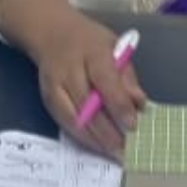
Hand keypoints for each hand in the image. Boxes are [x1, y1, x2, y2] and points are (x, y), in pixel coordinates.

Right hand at [28, 10, 146, 158]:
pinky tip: (96, 146)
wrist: (52, 33)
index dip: (119, 104)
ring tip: (113, 153)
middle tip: (125, 148)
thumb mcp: (115, 47)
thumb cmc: (90, 42)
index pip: (106, 80)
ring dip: (94, 139)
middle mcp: (70, 69)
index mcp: (93, 52)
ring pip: (74, 117)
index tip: (133, 124)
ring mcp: (55, 85)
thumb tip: (139, 103)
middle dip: (107, 130)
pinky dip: (81, 137)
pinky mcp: (47, 98)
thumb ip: (127, 76)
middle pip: (88, 104)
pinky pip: (64, 122)